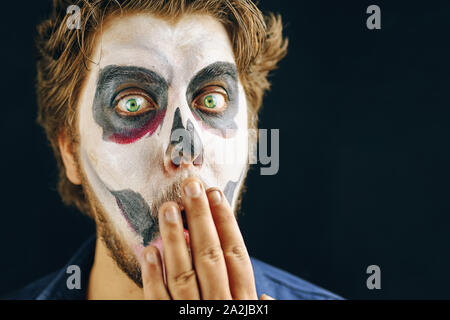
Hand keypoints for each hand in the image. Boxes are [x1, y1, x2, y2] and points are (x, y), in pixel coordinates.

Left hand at [139, 177, 273, 299]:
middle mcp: (219, 305)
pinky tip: (150, 251)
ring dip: (174, 239)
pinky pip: (159, 300)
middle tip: (191, 188)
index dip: (226, 223)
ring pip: (183, 274)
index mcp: (242, 302)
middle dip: (200, 219)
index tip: (215, 195)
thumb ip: (258, 309)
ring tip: (167, 208)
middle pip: (209, 256)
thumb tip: (267, 296)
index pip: (236, 255)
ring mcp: (192, 314)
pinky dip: (153, 276)